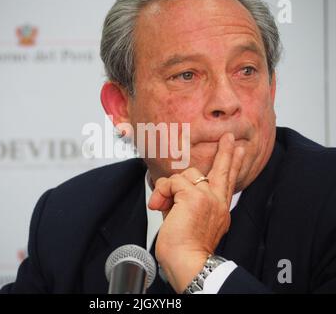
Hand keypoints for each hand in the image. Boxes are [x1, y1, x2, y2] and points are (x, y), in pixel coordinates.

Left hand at [148, 133, 244, 292]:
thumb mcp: (191, 223)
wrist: (189, 263)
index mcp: (219, 209)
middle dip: (227, 151)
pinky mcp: (193, 196)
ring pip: (188, 174)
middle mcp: (217, 201)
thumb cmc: (187, 249)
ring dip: (171, 187)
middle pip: (223, 170)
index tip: (240, 152)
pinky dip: (162, 192)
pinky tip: (160, 205)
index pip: (229, 182)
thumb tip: (172, 193)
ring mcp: (207, 197)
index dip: (234, 165)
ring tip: (164, 204)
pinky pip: (172, 182)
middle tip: (230, 138)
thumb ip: (187, 204)